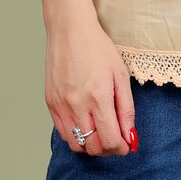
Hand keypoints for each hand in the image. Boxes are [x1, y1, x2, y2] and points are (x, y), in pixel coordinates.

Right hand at [39, 0, 136, 155]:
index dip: (121, 148)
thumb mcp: (120, 76)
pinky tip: (85, 123)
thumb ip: (126, 109)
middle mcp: (77, 105)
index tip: (127, 145)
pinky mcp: (50, 103)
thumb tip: (129, 136)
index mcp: (98, 97)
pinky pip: (62, 132)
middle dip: (108, 149)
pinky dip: (76, 135)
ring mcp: (60, 105)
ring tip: (100, 133)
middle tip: (116, 140)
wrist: (69, 29)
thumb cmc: (97, 48)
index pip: (110, 140)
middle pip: (93, 147)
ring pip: (75, 144)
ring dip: (91, 145)